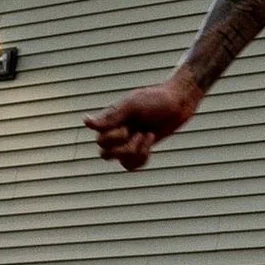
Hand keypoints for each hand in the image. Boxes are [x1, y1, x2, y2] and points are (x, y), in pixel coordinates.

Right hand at [85, 76, 202, 170]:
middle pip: (105, 154)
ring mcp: (128, 142)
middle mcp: (117, 132)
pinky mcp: (140, 149)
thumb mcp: (133, 106)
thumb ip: (110, 118)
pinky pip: (132, 165)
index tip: (127, 126)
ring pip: (120, 161)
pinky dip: (143, 157)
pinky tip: (150, 142)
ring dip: (137, 152)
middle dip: (125, 147)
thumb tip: (85, 123)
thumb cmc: (155, 99)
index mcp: (111, 120)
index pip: (99, 140)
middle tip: (139, 132)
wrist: (179, 103)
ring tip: (147, 136)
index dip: (113, 138)